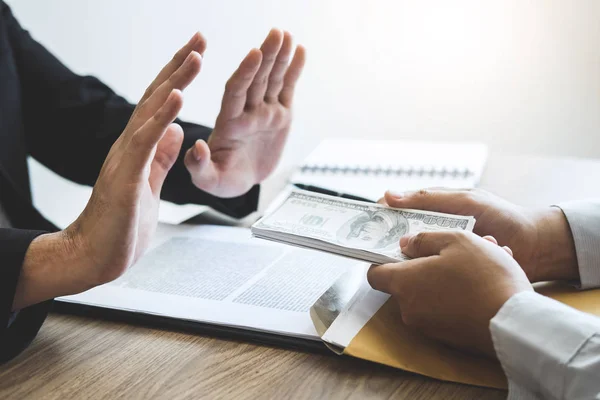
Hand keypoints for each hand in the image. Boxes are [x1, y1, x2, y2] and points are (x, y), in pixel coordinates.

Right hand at [14, 33, 204, 309]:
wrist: (97, 254)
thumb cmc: (122, 222)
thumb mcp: (150, 181)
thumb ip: (161, 155)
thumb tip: (177, 130)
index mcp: (140, 147)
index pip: (160, 104)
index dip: (178, 77)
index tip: (196, 53)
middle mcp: (131, 145)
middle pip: (156, 97)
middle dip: (179, 67)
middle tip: (199, 39)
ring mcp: (126, 158)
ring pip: (151, 112)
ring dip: (174, 82)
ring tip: (195, 57)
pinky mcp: (125, 176)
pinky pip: (145, 142)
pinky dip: (161, 117)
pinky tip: (176, 98)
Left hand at [184, 28, 305, 197]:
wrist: (239, 181)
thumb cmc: (222, 180)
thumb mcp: (209, 180)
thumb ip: (199, 165)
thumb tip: (198, 148)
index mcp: (228, 123)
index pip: (236, 92)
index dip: (245, 73)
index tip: (253, 54)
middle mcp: (247, 112)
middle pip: (256, 79)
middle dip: (266, 56)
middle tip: (275, 33)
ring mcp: (264, 112)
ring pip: (272, 79)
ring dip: (280, 57)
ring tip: (287, 35)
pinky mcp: (279, 116)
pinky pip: (287, 89)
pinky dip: (294, 71)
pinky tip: (300, 51)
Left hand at [367, 231, 532, 357]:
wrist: (514, 323)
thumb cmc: (484, 276)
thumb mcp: (456, 241)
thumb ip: (425, 239)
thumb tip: (405, 244)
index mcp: (404, 283)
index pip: (375, 274)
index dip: (385, 258)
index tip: (401, 249)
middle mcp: (410, 309)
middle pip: (407, 282)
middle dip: (428, 263)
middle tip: (456, 249)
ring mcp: (428, 326)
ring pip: (431, 293)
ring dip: (448, 276)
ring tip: (482, 260)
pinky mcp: (448, 338)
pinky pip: (446, 309)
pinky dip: (458, 295)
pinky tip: (486, 282)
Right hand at [380, 189, 578, 282]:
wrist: (537, 247)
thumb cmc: (502, 216)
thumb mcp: (465, 201)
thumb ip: (430, 198)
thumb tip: (390, 195)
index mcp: (436, 210)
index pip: (399, 210)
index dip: (382, 216)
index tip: (368, 223)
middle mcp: (436, 231)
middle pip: (404, 236)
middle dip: (398, 243)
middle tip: (390, 251)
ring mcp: (444, 252)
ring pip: (420, 258)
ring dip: (429, 260)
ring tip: (434, 262)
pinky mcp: (454, 272)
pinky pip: (440, 273)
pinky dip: (446, 273)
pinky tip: (454, 274)